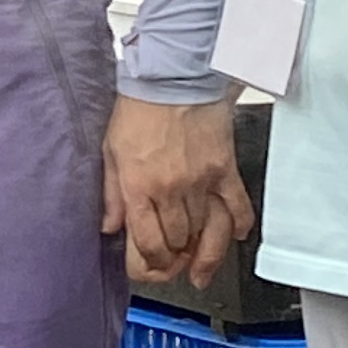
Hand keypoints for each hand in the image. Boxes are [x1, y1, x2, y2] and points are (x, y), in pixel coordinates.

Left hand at [104, 94, 247, 287]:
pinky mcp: (225, 171)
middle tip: (175, 266)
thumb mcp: (110, 151)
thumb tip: (109, 228)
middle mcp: (171, 188)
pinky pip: (238, 208)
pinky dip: (238, 226)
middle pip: (180, 242)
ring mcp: (201, 181)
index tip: (151, 268)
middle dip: (176, 260)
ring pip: (208, 232)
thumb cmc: (138, 110)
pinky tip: (234, 236)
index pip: (148, 242)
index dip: (151, 264)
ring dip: (204, 252)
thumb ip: (110, 194)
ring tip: (200, 266)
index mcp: (138, 185)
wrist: (173, 79)